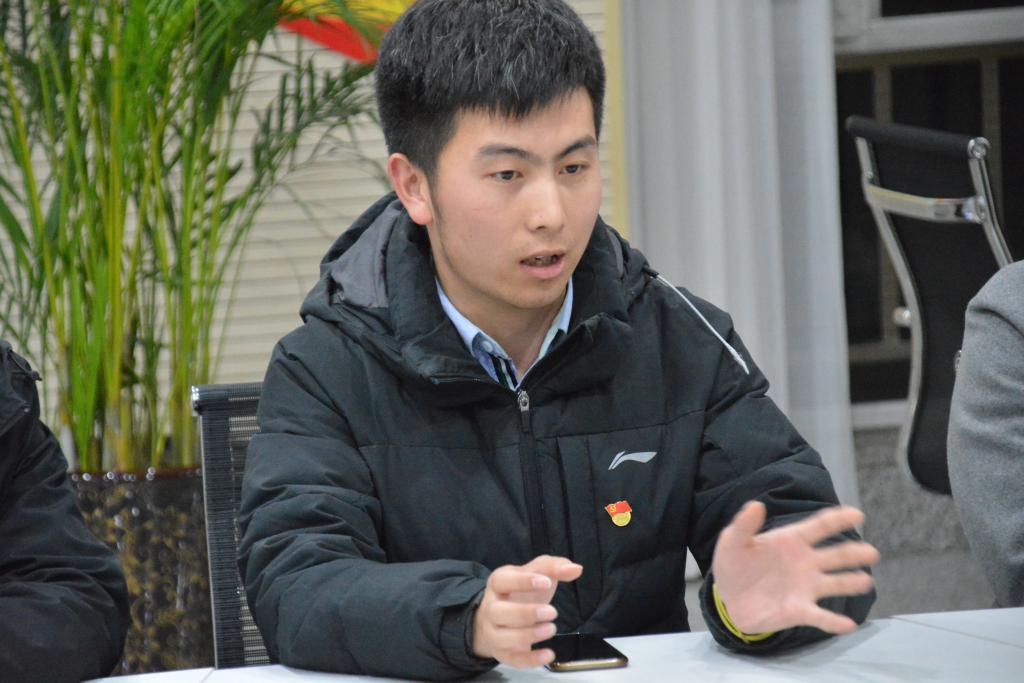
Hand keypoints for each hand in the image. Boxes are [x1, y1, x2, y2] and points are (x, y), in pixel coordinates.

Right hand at [471, 555, 582, 667]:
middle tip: (552, 612)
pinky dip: (531, 659)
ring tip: (551, 629)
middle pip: (499, 612)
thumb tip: (575, 569)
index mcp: (498, 583)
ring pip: (502, 637)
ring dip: (527, 635)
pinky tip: (549, 654)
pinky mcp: (502, 652)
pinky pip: (513, 659)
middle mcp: (491, 608)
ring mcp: (494, 632)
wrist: (499, 618)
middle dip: (525, 613)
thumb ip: (554, 567)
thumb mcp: (536, 573)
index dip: (523, 581)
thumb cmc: (520, 592)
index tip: (546, 582)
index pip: (503, 580)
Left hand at [711, 501, 879, 635]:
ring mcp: (805, 587)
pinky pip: (821, 617)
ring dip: (851, 583)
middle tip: (871, 553)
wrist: (728, 597)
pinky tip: (849, 626)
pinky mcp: (800, 611)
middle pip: (835, 555)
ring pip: (835, 584)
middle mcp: (805, 563)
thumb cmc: (735, 564)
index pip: (819, 526)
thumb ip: (744, 525)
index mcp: (792, 540)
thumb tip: (757, 504)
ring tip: (866, 582)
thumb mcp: (732, 541)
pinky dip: (834, 622)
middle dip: (854, 553)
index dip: (838, 519)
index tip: (857, 515)